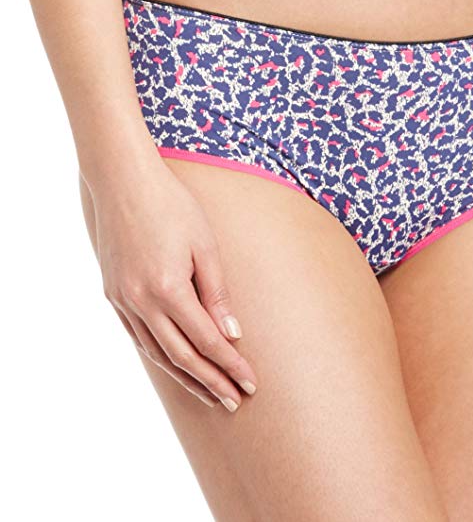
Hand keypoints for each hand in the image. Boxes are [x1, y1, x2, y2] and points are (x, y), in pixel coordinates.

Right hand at [85, 161, 257, 410]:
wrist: (123, 182)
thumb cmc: (172, 206)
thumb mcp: (205, 245)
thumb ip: (217, 293)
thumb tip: (231, 334)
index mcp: (169, 289)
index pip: (207, 341)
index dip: (230, 366)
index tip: (250, 383)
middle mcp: (141, 302)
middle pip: (181, 357)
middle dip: (211, 382)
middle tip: (235, 400)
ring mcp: (123, 301)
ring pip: (157, 353)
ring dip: (185, 377)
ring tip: (210, 394)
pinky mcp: (112, 295)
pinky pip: (138, 338)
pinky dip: (160, 356)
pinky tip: (176, 366)